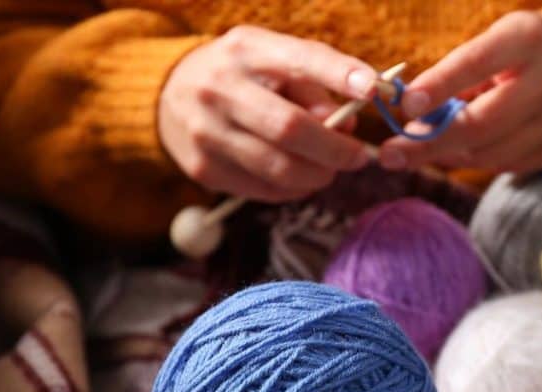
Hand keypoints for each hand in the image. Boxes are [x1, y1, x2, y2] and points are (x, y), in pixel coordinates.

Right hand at [159, 26, 376, 201]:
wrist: (168, 92)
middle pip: (290, 128)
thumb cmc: (242, 75)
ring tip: (329, 171)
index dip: (339, 75)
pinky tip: (299, 179)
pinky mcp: (202, 167)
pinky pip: (261, 189)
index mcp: (247, 51)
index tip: (373, 90)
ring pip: (278, 168)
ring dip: (317, 176)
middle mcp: (220, 87)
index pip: (300, 60)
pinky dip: (292, 189)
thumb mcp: (273, 60)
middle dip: (334, 150)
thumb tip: (344, 127)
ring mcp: (206, 130)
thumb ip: (314, 86)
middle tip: (357, 157)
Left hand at [378, 12, 541, 174]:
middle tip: (390, 155)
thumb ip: (459, 74)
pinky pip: (510, 165)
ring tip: (423, 149)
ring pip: (493, 153)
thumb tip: (412, 116)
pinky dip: (478, 161)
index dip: (440, 86)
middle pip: (483, 123)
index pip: (477, 62)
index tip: (405, 107)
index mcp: (529, 38)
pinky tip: (461, 152)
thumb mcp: (499, 41)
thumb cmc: (528, 52)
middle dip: (430, 143)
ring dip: (450, 155)